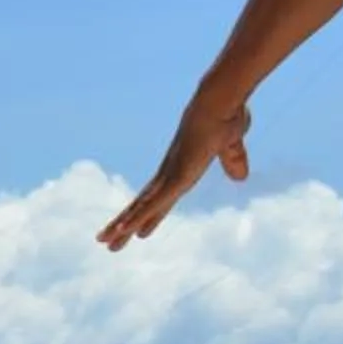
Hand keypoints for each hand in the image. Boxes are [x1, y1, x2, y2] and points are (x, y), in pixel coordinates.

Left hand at [98, 95, 249, 250]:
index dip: (147, 215)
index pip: (160, 199)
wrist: (220, 101)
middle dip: (124, 225)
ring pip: (142, 207)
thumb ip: (233, 160)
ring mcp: (171, 175)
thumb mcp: (232, 145)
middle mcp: (170, 174)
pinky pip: (155, 202)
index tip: (136, 230)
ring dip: (122, 225)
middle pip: (143, 207)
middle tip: (104, 242)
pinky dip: (139, 216)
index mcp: (181, 170)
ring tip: (103, 241)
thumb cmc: (225, 116)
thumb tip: (240, 177)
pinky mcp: (176, 175)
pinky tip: (124, 229)